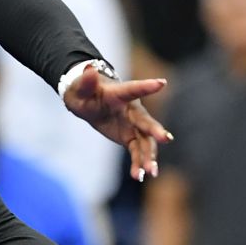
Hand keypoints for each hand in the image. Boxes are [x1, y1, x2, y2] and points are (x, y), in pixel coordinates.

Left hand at [62, 64, 172, 181]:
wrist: (88, 102)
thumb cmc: (83, 91)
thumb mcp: (80, 88)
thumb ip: (86, 81)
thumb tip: (87, 68)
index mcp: (120, 94)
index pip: (133, 89)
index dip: (146, 86)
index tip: (161, 83)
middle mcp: (132, 110)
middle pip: (146, 121)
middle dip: (155, 130)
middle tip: (165, 139)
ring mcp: (134, 124)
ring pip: (146, 141)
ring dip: (149, 156)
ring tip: (151, 172)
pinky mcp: (130, 137)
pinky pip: (137, 152)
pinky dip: (138, 164)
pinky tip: (138, 176)